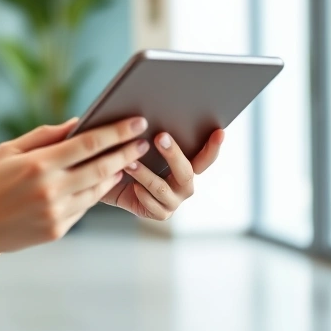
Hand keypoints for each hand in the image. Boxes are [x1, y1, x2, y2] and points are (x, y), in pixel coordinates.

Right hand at [0, 115, 151, 284]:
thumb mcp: (8, 151)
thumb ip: (44, 136)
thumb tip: (77, 123)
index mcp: (38, 164)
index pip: (88, 143)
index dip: (117, 132)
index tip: (137, 122)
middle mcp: (51, 189)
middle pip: (102, 166)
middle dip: (127, 152)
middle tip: (144, 141)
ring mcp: (55, 213)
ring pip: (97, 189)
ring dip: (115, 173)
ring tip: (127, 160)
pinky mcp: (57, 230)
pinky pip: (84, 207)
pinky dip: (95, 192)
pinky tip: (102, 180)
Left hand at [100, 129, 224, 219]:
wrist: (110, 183)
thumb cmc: (129, 159)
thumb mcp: (141, 147)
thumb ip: (153, 137)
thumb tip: (148, 117)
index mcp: (186, 167)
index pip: (205, 157)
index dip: (213, 146)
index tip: (220, 132)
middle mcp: (184, 185)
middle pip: (187, 172)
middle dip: (173, 154)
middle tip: (160, 136)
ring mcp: (173, 201)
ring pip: (162, 188)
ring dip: (145, 174)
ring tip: (130, 162)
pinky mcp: (159, 214)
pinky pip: (152, 204)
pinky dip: (141, 194)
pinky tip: (131, 185)